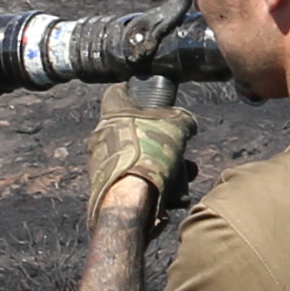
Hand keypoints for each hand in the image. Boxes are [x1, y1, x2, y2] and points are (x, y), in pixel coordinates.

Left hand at [86, 87, 195, 219]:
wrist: (130, 198)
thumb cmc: (149, 151)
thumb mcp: (178, 124)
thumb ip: (183, 120)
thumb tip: (187, 124)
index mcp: (112, 113)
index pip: (117, 93)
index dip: (133, 92)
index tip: (147, 97)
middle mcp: (102, 136)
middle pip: (134, 132)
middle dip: (162, 141)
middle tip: (181, 149)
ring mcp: (102, 164)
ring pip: (138, 160)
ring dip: (164, 168)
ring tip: (184, 179)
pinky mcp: (107, 190)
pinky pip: (135, 184)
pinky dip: (155, 189)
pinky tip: (174, 197)